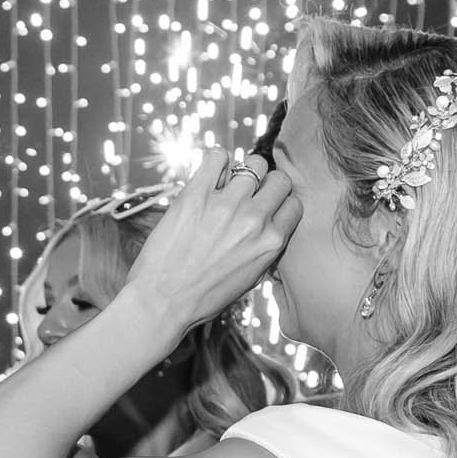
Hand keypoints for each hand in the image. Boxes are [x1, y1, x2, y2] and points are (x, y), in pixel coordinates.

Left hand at [125, 148, 300, 332]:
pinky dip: (217, 162)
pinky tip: (210, 178)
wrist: (162, 302)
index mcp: (271, 243)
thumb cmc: (202, 297)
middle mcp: (254, 220)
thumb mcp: (249, 280)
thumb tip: (269, 228)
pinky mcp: (196, 194)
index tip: (266, 208)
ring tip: (226, 187)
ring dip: (243, 172)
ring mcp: (226, 205)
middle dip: (267, 185)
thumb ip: (264, 250)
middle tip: (248, 196)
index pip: (294, 205)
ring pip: (254, 164)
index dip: (280, 204)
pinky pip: (218, 156)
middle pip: (279, 180)